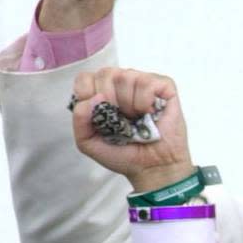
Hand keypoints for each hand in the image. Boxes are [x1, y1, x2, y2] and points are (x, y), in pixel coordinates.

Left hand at [71, 67, 194, 192]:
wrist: (152, 168)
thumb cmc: (124, 155)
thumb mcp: (88, 142)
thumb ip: (79, 120)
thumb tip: (93, 98)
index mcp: (100, 93)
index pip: (85, 78)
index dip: (89, 95)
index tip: (101, 117)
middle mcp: (120, 83)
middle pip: (105, 74)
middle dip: (111, 102)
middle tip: (122, 121)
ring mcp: (142, 82)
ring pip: (126, 77)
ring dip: (129, 105)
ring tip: (137, 119)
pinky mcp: (163, 86)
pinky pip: (147, 82)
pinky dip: (145, 102)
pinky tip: (150, 114)